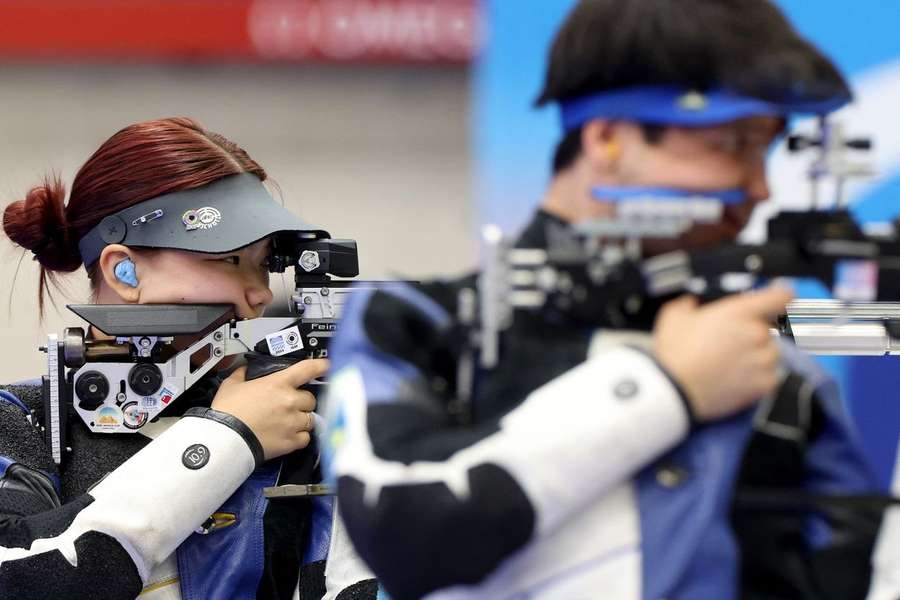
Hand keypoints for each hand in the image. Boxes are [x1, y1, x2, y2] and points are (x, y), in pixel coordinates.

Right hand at [211, 358, 328, 459]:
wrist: (225, 439)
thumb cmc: (227, 412)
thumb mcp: (231, 385)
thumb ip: (242, 374)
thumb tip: (245, 369)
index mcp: (278, 383)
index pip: (307, 369)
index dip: (320, 366)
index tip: (326, 366)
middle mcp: (290, 401)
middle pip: (311, 398)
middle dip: (303, 401)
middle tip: (291, 406)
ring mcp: (293, 422)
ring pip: (311, 418)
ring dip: (303, 419)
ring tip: (289, 422)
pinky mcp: (291, 441)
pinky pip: (306, 438)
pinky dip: (300, 437)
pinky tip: (289, 435)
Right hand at [653, 286, 792, 421]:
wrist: (674, 391)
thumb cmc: (673, 353)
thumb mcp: (673, 317)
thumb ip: (689, 304)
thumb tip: (693, 304)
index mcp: (738, 312)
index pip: (779, 297)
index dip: (781, 297)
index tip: (779, 300)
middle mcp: (756, 333)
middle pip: (769, 329)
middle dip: (752, 334)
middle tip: (729, 344)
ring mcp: (763, 360)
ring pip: (771, 353)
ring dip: (757, 356)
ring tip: (731, 364)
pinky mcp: (764, 384)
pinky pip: (770, 376)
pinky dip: (757, 377)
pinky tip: (736, 379)